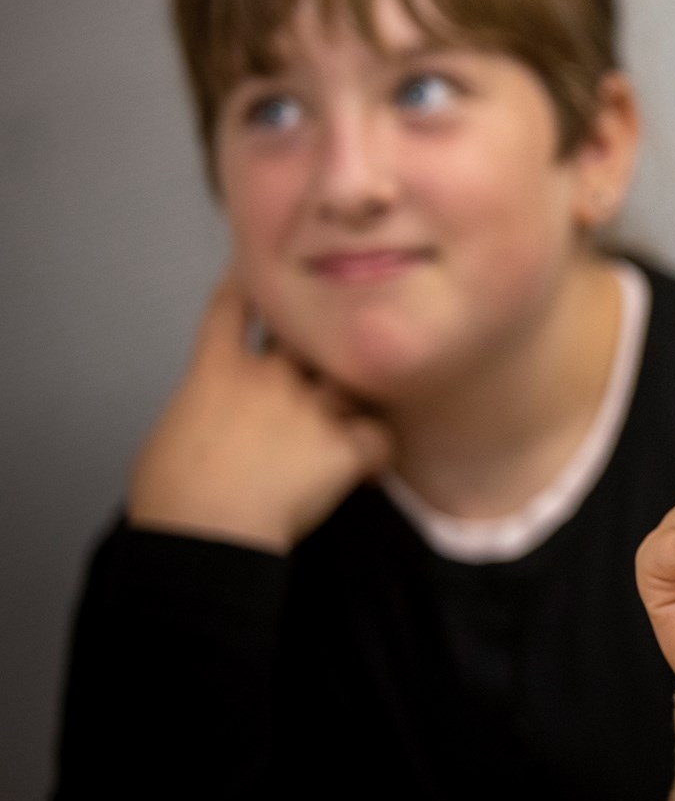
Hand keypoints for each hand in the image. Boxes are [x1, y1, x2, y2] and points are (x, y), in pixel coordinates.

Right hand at [127, 273, 391, 553]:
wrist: (204, 531)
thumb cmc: (170, 492)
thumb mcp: (175, 427)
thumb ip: (206, 401)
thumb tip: (222, 409)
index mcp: (217, 370)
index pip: (235, 304)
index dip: (251, 280)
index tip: (262, 269)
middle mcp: (271, 376)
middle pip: (309, 333)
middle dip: (321, 337)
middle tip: (329, 349)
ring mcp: (312, 406)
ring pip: (352, 378)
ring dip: (353, 395)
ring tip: (353, 414)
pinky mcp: (343, 443)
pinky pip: (378, 435)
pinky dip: (376, 450)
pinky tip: (367, 467)